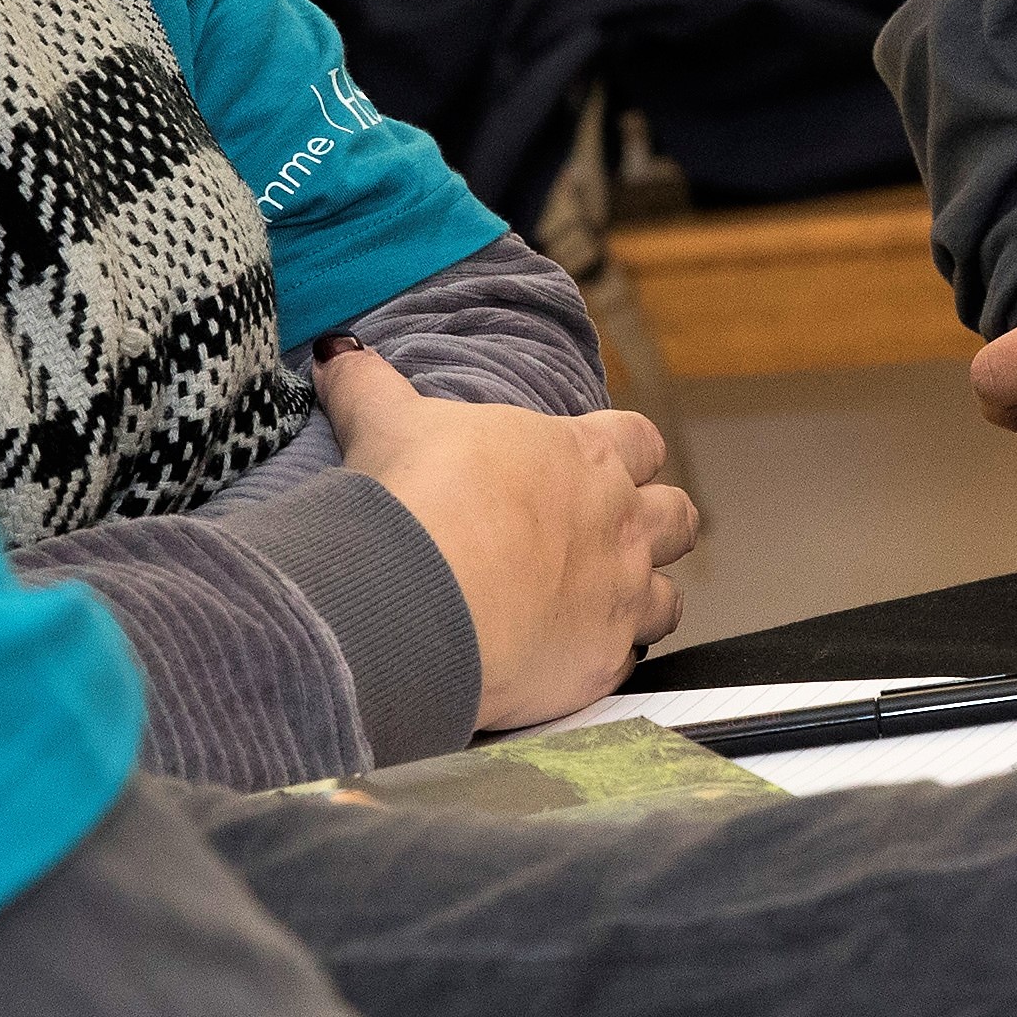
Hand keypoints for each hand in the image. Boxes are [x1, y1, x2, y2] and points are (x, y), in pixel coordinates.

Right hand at [320, 339, 692, 733]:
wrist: (418, 594)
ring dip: (644, 599)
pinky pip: (628, 663)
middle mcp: (619, 522)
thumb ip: (370, 387)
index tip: (598, 467)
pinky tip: (567, 663)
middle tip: (609, 540)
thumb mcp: (389, 425)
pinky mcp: (601, 661)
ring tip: (601, 608)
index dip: (627, 452)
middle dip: (655, 526)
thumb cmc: (418, 498)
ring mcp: (619, 595)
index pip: (640, 440)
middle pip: (677, 517)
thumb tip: (339, 353)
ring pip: (670, 597)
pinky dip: (603, 662)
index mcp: (584, 456)